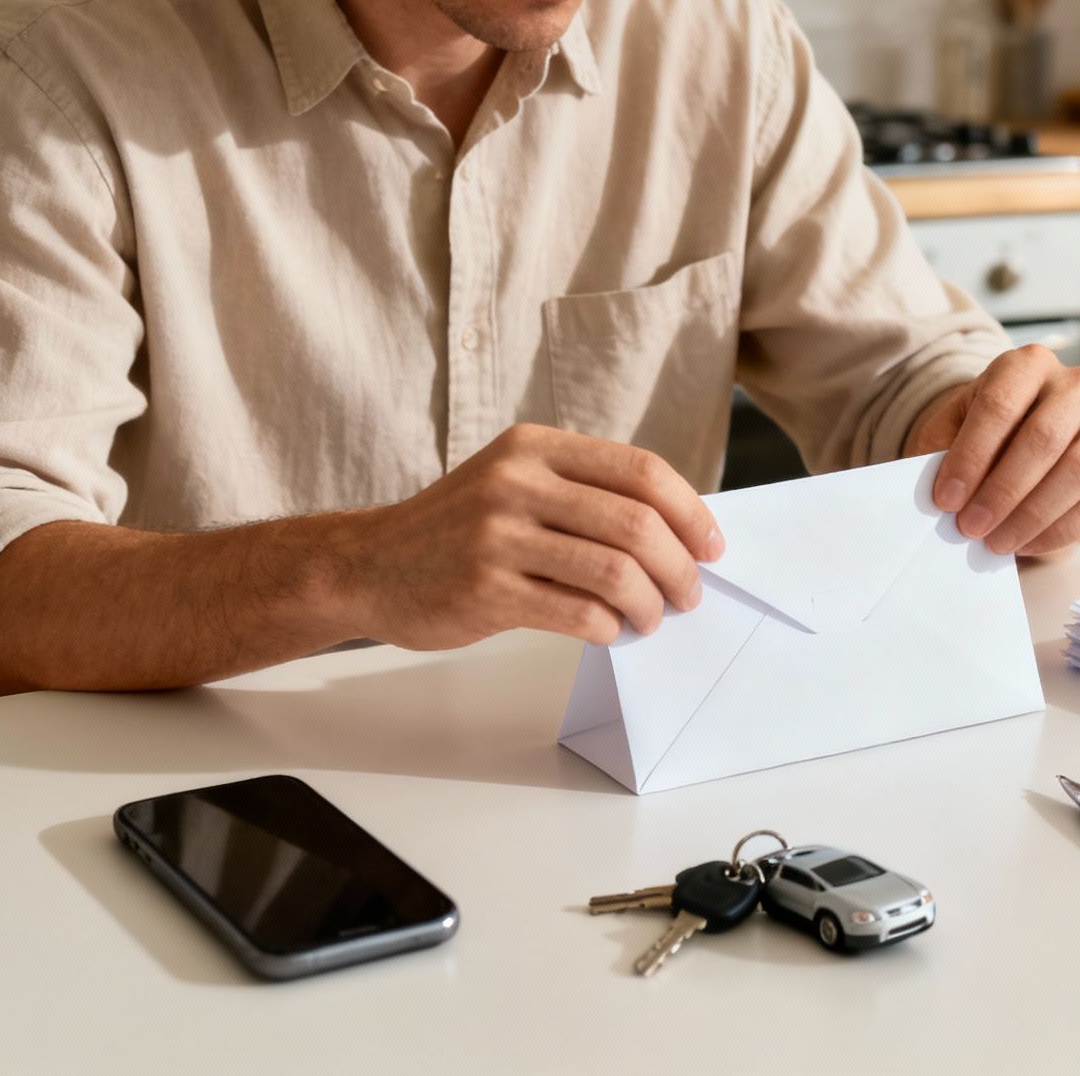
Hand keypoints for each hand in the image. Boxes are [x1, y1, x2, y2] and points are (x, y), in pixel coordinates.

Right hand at [333, 424, 722, 648]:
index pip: (642, 471)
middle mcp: (516, 482)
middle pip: (636, 523)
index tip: (711, 547)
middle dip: (678, 567)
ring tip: (652, 619)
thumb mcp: (515, 483)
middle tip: (688, 594)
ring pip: (614, 571)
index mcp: (534, 447)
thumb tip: (678, 534)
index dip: (691, 512)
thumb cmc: (457, 531)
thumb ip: (584, 495)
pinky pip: (577, 613)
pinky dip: (609, 628)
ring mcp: (497, 536)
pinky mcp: (484, 590)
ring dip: (650, 604)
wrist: (368, 565)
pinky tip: (611, 632)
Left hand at [904, 346, 1079, 556]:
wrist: (1023, 447)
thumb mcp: (952, 433)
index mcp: (1029, 364)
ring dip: (1032, 515)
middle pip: (1044, 437)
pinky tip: (1029, 544)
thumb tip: (941, 497)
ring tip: (996, 543)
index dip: (971, 456)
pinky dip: (1062, 531)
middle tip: (971, 528)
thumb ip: (943, 455)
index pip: (1000, 405)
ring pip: (1079, 471)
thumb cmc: (983, 439)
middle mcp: (1078, 385)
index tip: (946, 499)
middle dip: (1002, 491)